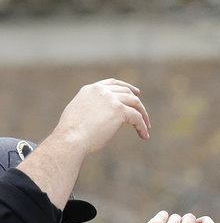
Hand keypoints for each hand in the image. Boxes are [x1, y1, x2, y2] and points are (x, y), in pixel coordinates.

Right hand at [18, 78, 149, 209]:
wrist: (71, 139)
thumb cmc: (71, 132)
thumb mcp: (78, 112)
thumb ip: (90, 107)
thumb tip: (101, 113)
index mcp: (90, 89)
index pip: (112, 83)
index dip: (126, 87)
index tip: (136, 93)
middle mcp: (102, 91)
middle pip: (127, 92)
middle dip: (137, 103)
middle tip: (143, 114)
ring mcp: (111, 99)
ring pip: (135, 103)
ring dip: (143, 115)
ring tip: (146, 126)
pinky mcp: (120, 110)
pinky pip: (137, 117)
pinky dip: (142, 126)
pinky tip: (144, 135)